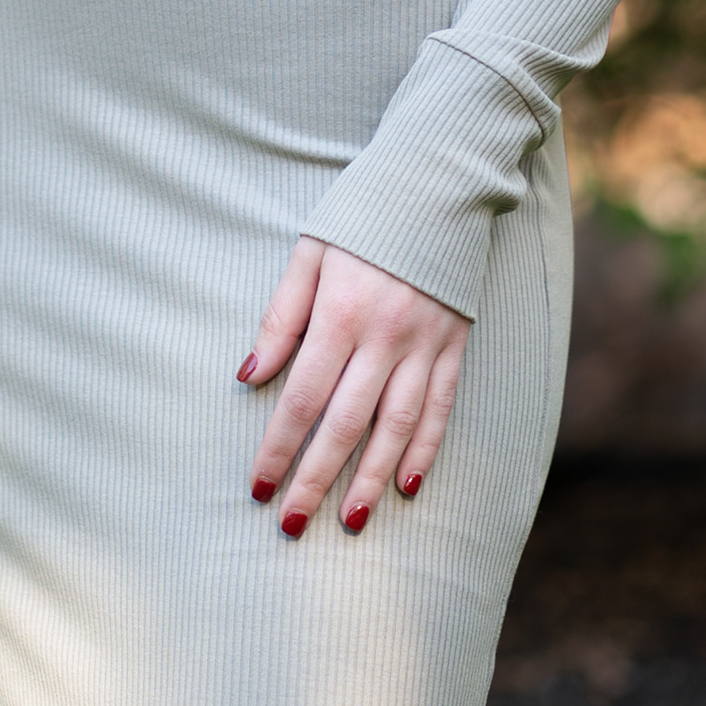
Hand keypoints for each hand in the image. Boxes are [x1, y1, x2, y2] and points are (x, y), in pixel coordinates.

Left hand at [237, 237, 468, 537]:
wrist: (437, 180)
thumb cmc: (362, 214)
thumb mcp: (309, 252)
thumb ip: (280, 317)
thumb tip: (250, 378)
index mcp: (340, 313)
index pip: (302, 397)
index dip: (278, 448)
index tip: (258, 487)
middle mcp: (385, 336)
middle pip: (345, 424)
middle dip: (315, 480)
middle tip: (291, 525)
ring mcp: (425, 343)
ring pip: (396, 427)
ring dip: (371, 479)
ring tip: (350, 521)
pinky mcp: (455, 344)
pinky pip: (441, 407)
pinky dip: (425, 449)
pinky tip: (407, 484)